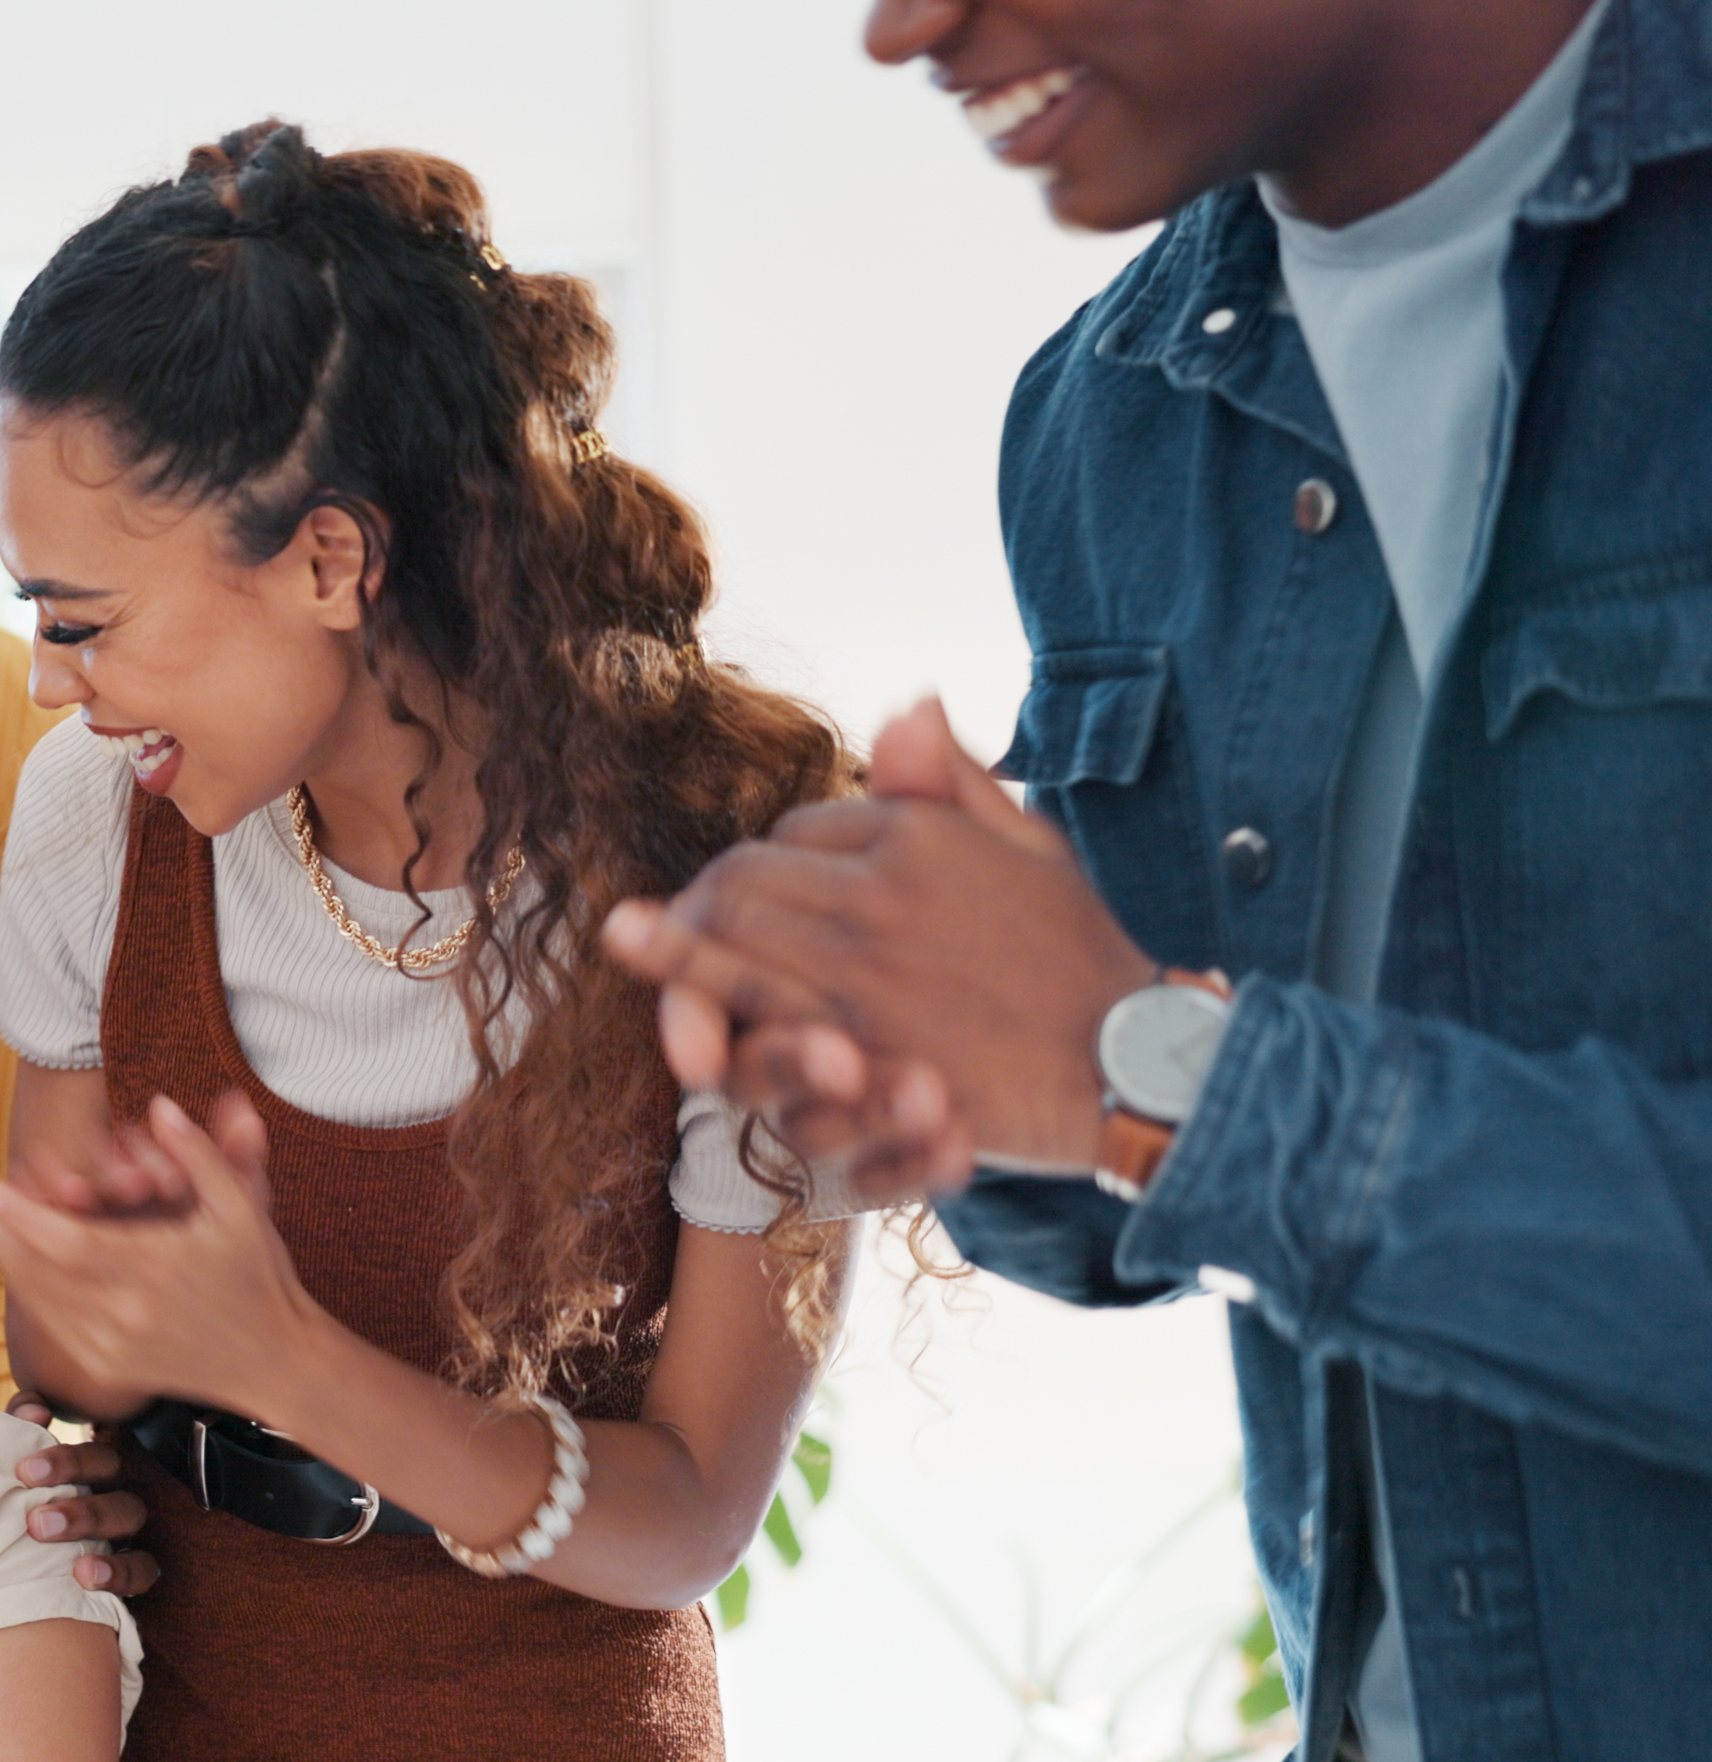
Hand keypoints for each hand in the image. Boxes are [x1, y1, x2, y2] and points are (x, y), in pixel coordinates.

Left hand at [0, 1093, 326, 1416]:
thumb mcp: (242, 1208)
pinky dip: (20, 1275)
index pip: (64, 1240)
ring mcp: (108, 1345)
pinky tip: (3, 1241)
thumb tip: (161, 1104)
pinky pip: (45, 1317)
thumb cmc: (260, 1278)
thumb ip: (202, 1154)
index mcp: (153, 1273)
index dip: (12, 1209)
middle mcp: (122, 1314)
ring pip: (29, 1291)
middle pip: (28, 1264)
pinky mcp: (104, 1365)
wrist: (278, 1364)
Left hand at [7, 1395, 157, 1597]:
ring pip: (129, 1512)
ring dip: (93, 1524)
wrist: (9, 1571)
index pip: (87, 1450)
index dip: (64, 1459)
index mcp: (85, 1466)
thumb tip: (36, 1412)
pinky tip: (87, 1575)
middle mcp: (109, 1486)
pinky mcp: (135, 1570)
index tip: (25, 1472)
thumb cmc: (16, 1512)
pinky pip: (143, 1568)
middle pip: (111, 1473)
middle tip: (36, 1522)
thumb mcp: (13, 1474)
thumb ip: (19, 1432)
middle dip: (73, 1492)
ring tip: (62, 1549)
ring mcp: (127, 1527)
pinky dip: (120, 1572)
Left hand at [602, 698, 1157, 1184]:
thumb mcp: (1032, 846)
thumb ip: (952, 781)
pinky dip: (700, 985)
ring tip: (626, 932)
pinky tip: (661, 985)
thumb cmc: (1086, 957)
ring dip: (679, 934)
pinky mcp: (862, 1040)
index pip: (803, 830)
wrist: (1136, 1062)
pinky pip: (761, 1003)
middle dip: (714, 895)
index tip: (767, 892)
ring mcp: (867, 965)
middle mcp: (883, 890)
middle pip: (752, 873)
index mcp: (918, 837)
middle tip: (688, 925)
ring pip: (739, 927)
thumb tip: (907, 698)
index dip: (775, 860)